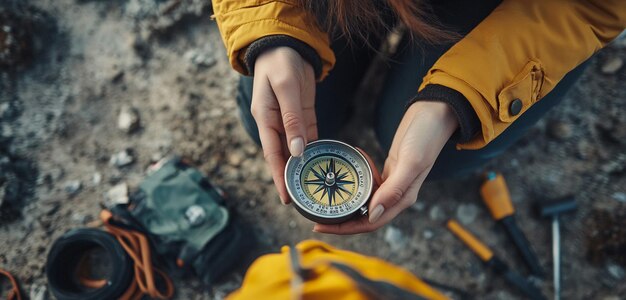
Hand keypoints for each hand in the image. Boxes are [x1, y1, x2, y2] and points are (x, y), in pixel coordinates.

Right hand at [252, 47, 316, 203]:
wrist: (286, 46)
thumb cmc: (280, 64)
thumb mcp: (286, 89)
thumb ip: (291, 119)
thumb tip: (297, 150)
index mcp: (266, 120)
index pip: (273, 156)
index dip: (279, 178)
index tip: (286, 199)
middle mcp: (276, 125)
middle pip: (283, 158)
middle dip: (291, 180)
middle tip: (302, 203)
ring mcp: (289, 122)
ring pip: (297, 152)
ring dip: (304, 169)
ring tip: (313, 189)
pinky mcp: (303, 116)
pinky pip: (309, 138)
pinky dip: (314, 151)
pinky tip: (323, 163)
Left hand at [314, 101, 458, 233]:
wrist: (435, 113)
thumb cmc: (426, 136)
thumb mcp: (411, 162)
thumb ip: (394, 189)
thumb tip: (373, 214)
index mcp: (403, 198)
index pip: (371, 223)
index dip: (346, 228)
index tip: (322, 225)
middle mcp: (397, 194)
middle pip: (364, 216)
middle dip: (340, 220)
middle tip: (316, 217)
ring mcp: (392, 182)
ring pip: (364, 200)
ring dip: (346, 202)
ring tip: (323, 201)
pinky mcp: (389, 170)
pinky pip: (367, 183)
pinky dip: (354, 182)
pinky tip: (343, 175)